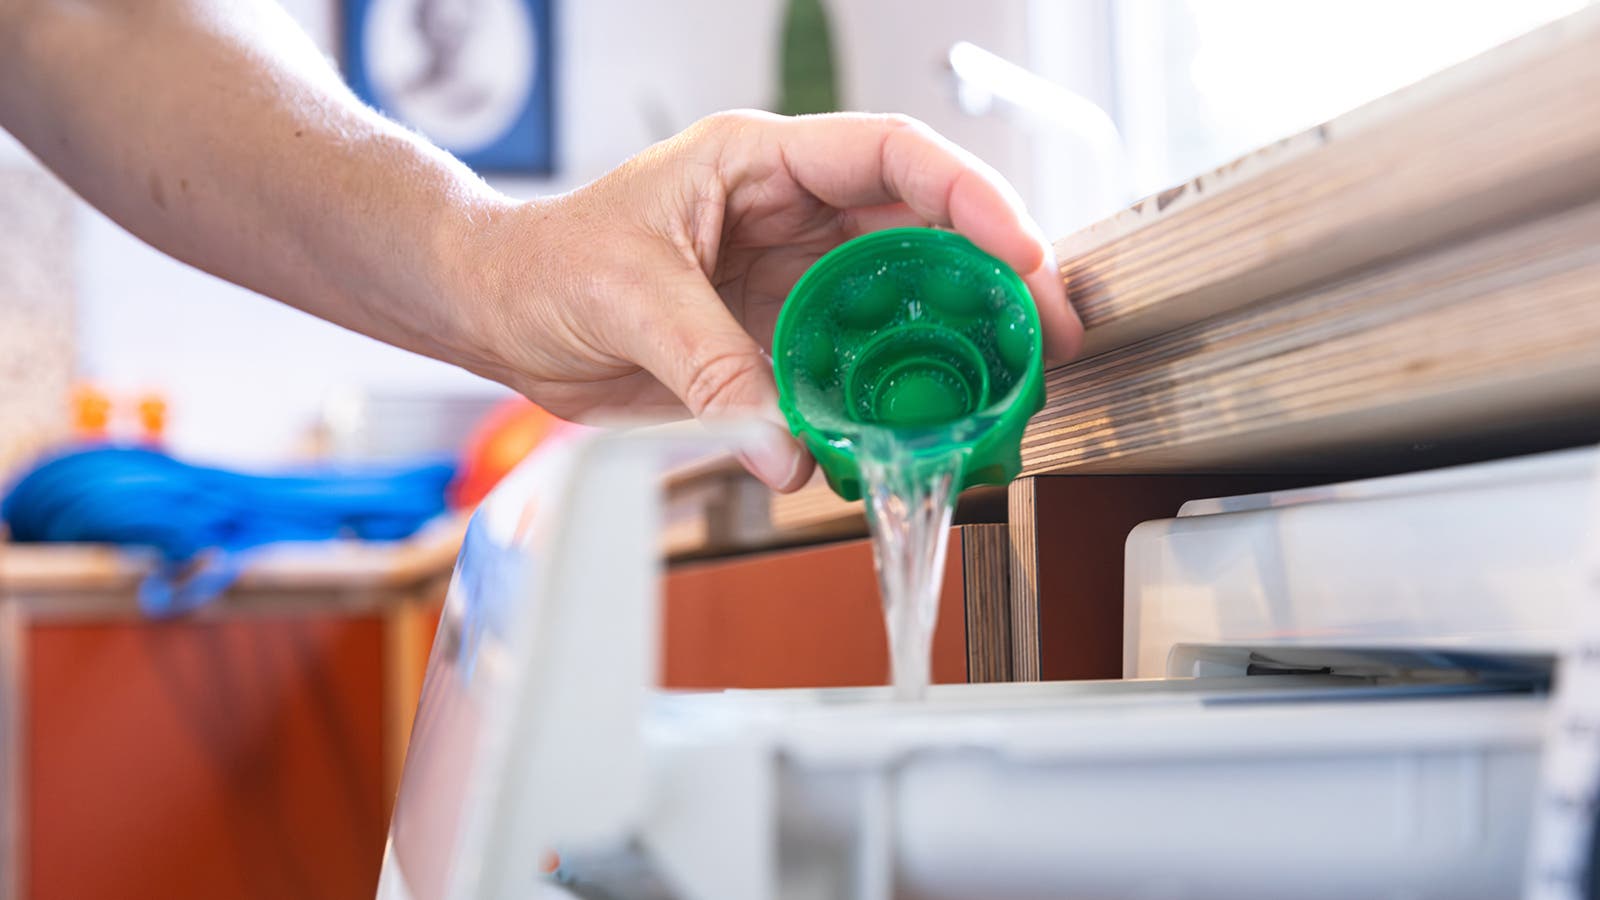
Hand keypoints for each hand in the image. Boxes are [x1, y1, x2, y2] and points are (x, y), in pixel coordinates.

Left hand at [462, 110, 1081, 491]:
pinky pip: (851, 367)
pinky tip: (916, 428)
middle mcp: (790, 216)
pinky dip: (887, 398)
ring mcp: (790, 281)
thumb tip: (788, 450)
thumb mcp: (629, 298)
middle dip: (994, 277)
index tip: (1020, 251)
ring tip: (1005, 387)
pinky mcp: (776, 342)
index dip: (970, 196)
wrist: (497, 312)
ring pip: (899, 303)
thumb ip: (714, 370)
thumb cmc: (545, 262)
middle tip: (1045, 334)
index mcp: (761, 164)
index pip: (892, 157)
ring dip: (953, 343)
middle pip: (922, 231)